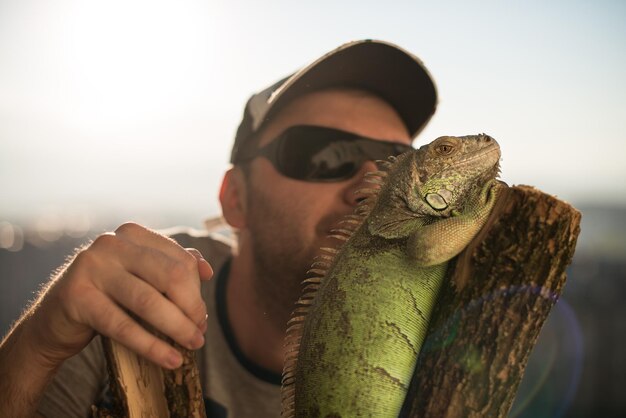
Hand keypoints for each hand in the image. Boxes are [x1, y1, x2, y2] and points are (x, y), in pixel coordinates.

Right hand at [28, 222, 212, 369]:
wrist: (56, 318)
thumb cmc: (108, 294)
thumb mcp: (141, 274)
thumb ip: (173, 265)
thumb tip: (207, 270)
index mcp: (133, 234)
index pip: (181, 260)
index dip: (196, 292)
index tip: (202, 316)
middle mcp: (111, 244)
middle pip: (170, 276)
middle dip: (191, 308)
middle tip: (200, 333)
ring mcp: (92, 268)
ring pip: (149, 302)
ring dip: (178, 328)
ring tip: (193, 345)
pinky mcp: (77, 297)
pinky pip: (124, 326)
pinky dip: (153, 346)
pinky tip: (171, 359)